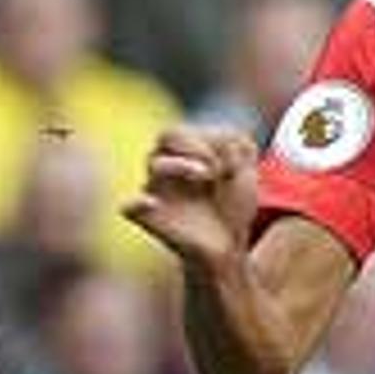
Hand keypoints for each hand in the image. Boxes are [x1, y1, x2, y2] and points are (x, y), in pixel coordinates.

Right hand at [121, 125, 262, 272]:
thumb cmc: (232, 204)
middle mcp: (167, 166)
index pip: (189, 129)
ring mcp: (157, 191)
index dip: (210, 139)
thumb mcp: (245, 170)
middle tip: (216, 166)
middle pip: (167, 135)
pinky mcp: (151, 218)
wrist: (229, 244)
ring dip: (183, 165)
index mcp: (185, 151)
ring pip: (155, 164)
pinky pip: (129, 207)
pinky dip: (137, 203)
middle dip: (195, 144)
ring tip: (206, 175)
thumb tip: (220, 144)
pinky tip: (153, 203)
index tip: (232, 165)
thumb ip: (237, 145)